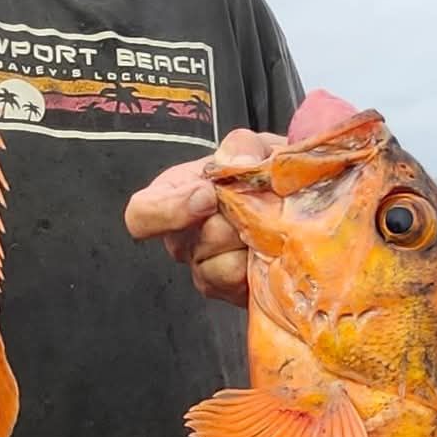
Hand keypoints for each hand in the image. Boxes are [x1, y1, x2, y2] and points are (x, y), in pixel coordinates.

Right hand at [124, 128, 283, 305]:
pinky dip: (262, 265)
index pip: (142, 213)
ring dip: (250, 244)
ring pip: (219, 267)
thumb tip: (237, 161)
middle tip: (261, 204)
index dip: (170, 209)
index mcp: (172, 196)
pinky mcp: (229, 291)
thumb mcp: (257, 148)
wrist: (293, 205)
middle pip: (190, 243)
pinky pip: (240, 285)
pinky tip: (272, 248)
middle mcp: (180, 238)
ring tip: (269, 225)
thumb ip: (244, 145)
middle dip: (231, 222)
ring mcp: (203, 269)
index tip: (208, 195)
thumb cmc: (263, 175)